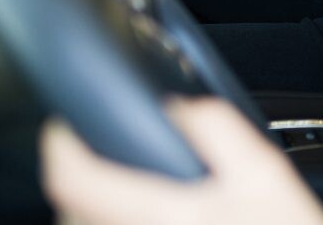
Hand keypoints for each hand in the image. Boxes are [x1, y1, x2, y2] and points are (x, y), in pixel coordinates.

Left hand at [40, 97, 322, 224]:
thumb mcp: (264, 173)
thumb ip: (218, 130)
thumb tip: (178, 108)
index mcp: (159, 214)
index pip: (74, 180)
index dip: (58, 147)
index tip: (62, 127)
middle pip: (70, 212)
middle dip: (78, 179)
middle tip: (100, 155)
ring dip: (89, 211)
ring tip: (118, 190)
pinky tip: (138, 218)